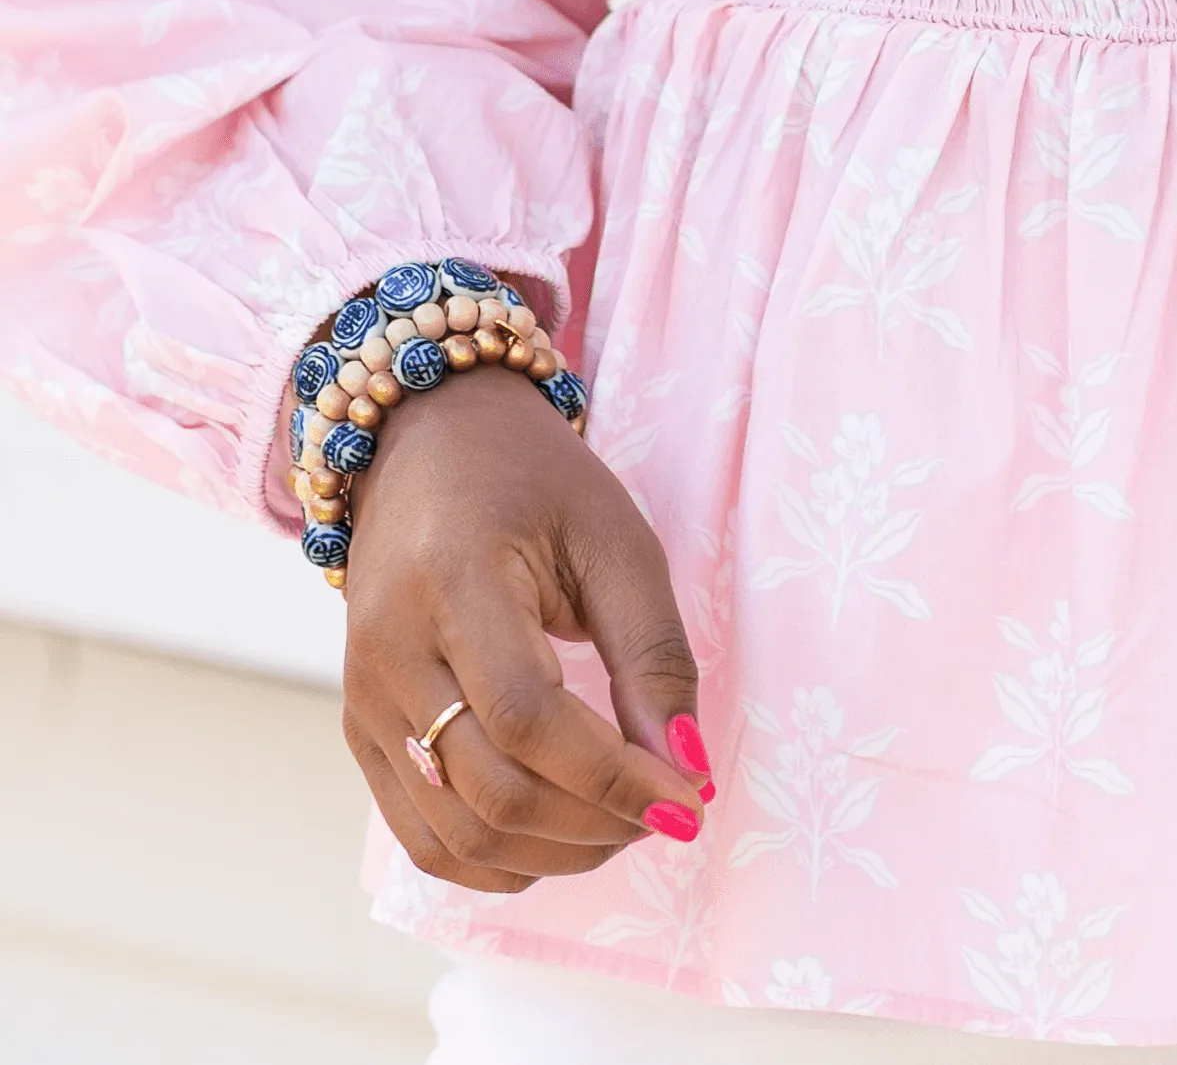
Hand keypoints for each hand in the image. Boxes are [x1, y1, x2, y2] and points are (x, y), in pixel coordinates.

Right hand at [339, 360, 709, 893]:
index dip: (614, 777)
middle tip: (667, 806)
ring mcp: (365, 701)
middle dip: (596, 823)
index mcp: (452, 580)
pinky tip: (559, 838)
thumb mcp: (613, 535)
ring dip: (554, 854)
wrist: (426, 443)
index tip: (689, 796)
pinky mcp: (362, 732)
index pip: (529, 718)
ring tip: (624, 823)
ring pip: (454, 833)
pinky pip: (423, 835)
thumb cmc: (532, 479)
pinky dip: (498, 860)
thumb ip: (652, 651)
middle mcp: (390, 652)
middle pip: (491, 790)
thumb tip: (685, 766)